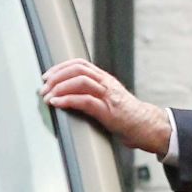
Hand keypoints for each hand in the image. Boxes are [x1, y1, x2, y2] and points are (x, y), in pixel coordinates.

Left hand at [41, 58, 170, 153]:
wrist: (148, 127)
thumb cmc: (127, 117)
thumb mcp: (109, 100)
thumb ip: (93, 94)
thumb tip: (70, 96)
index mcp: (106, 80)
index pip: (80, 64)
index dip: (61, 67)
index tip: (47, 76)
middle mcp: (106, 84)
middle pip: (78, 69)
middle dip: (56, 76)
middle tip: (43, 88)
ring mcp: (108, 97)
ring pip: (80, 81)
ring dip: (59, 88)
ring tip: (47, 96)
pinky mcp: (108, 111)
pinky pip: (85, 101)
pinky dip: (67, 100)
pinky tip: (57, 104)